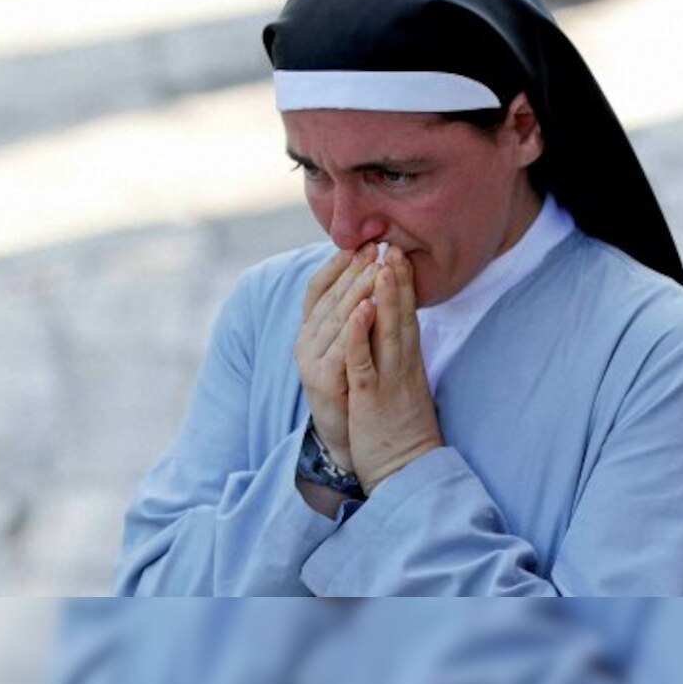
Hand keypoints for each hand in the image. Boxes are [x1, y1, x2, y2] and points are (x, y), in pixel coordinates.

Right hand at [294, 242, 379, 469]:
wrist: (351, 441)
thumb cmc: (354, 389)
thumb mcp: (348, 348)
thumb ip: (351, 315)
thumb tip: (369, 275)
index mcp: (310, 331)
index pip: (319, 286)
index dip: (339, 264)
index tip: (364, 242)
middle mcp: (305, 342)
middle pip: (330, 298)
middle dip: (355, 270)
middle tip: (377, 245)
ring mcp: (312, 362)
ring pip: (336, 319)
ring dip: (357, 290)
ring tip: (377, 266)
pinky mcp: (324, 382)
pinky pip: (342, 350)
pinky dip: (354, 328)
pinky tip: (367, 307)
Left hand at [344, 245, 442, 493]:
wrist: (408, 472)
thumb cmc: (402, 431)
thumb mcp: (403, 388)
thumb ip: (399, 361)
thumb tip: (394, 336)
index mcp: (408, 362)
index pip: (406, 316)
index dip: (402, 285)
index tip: (397, 254)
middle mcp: (403, 366)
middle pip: (402, 315)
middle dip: (397, 279)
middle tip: (394, 244)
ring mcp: (389, 380)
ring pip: (388, 330)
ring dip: (385, 296)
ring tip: (383, 263)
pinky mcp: (372, 398)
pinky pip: (365, 361)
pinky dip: (361, 334)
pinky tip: (361, 311)